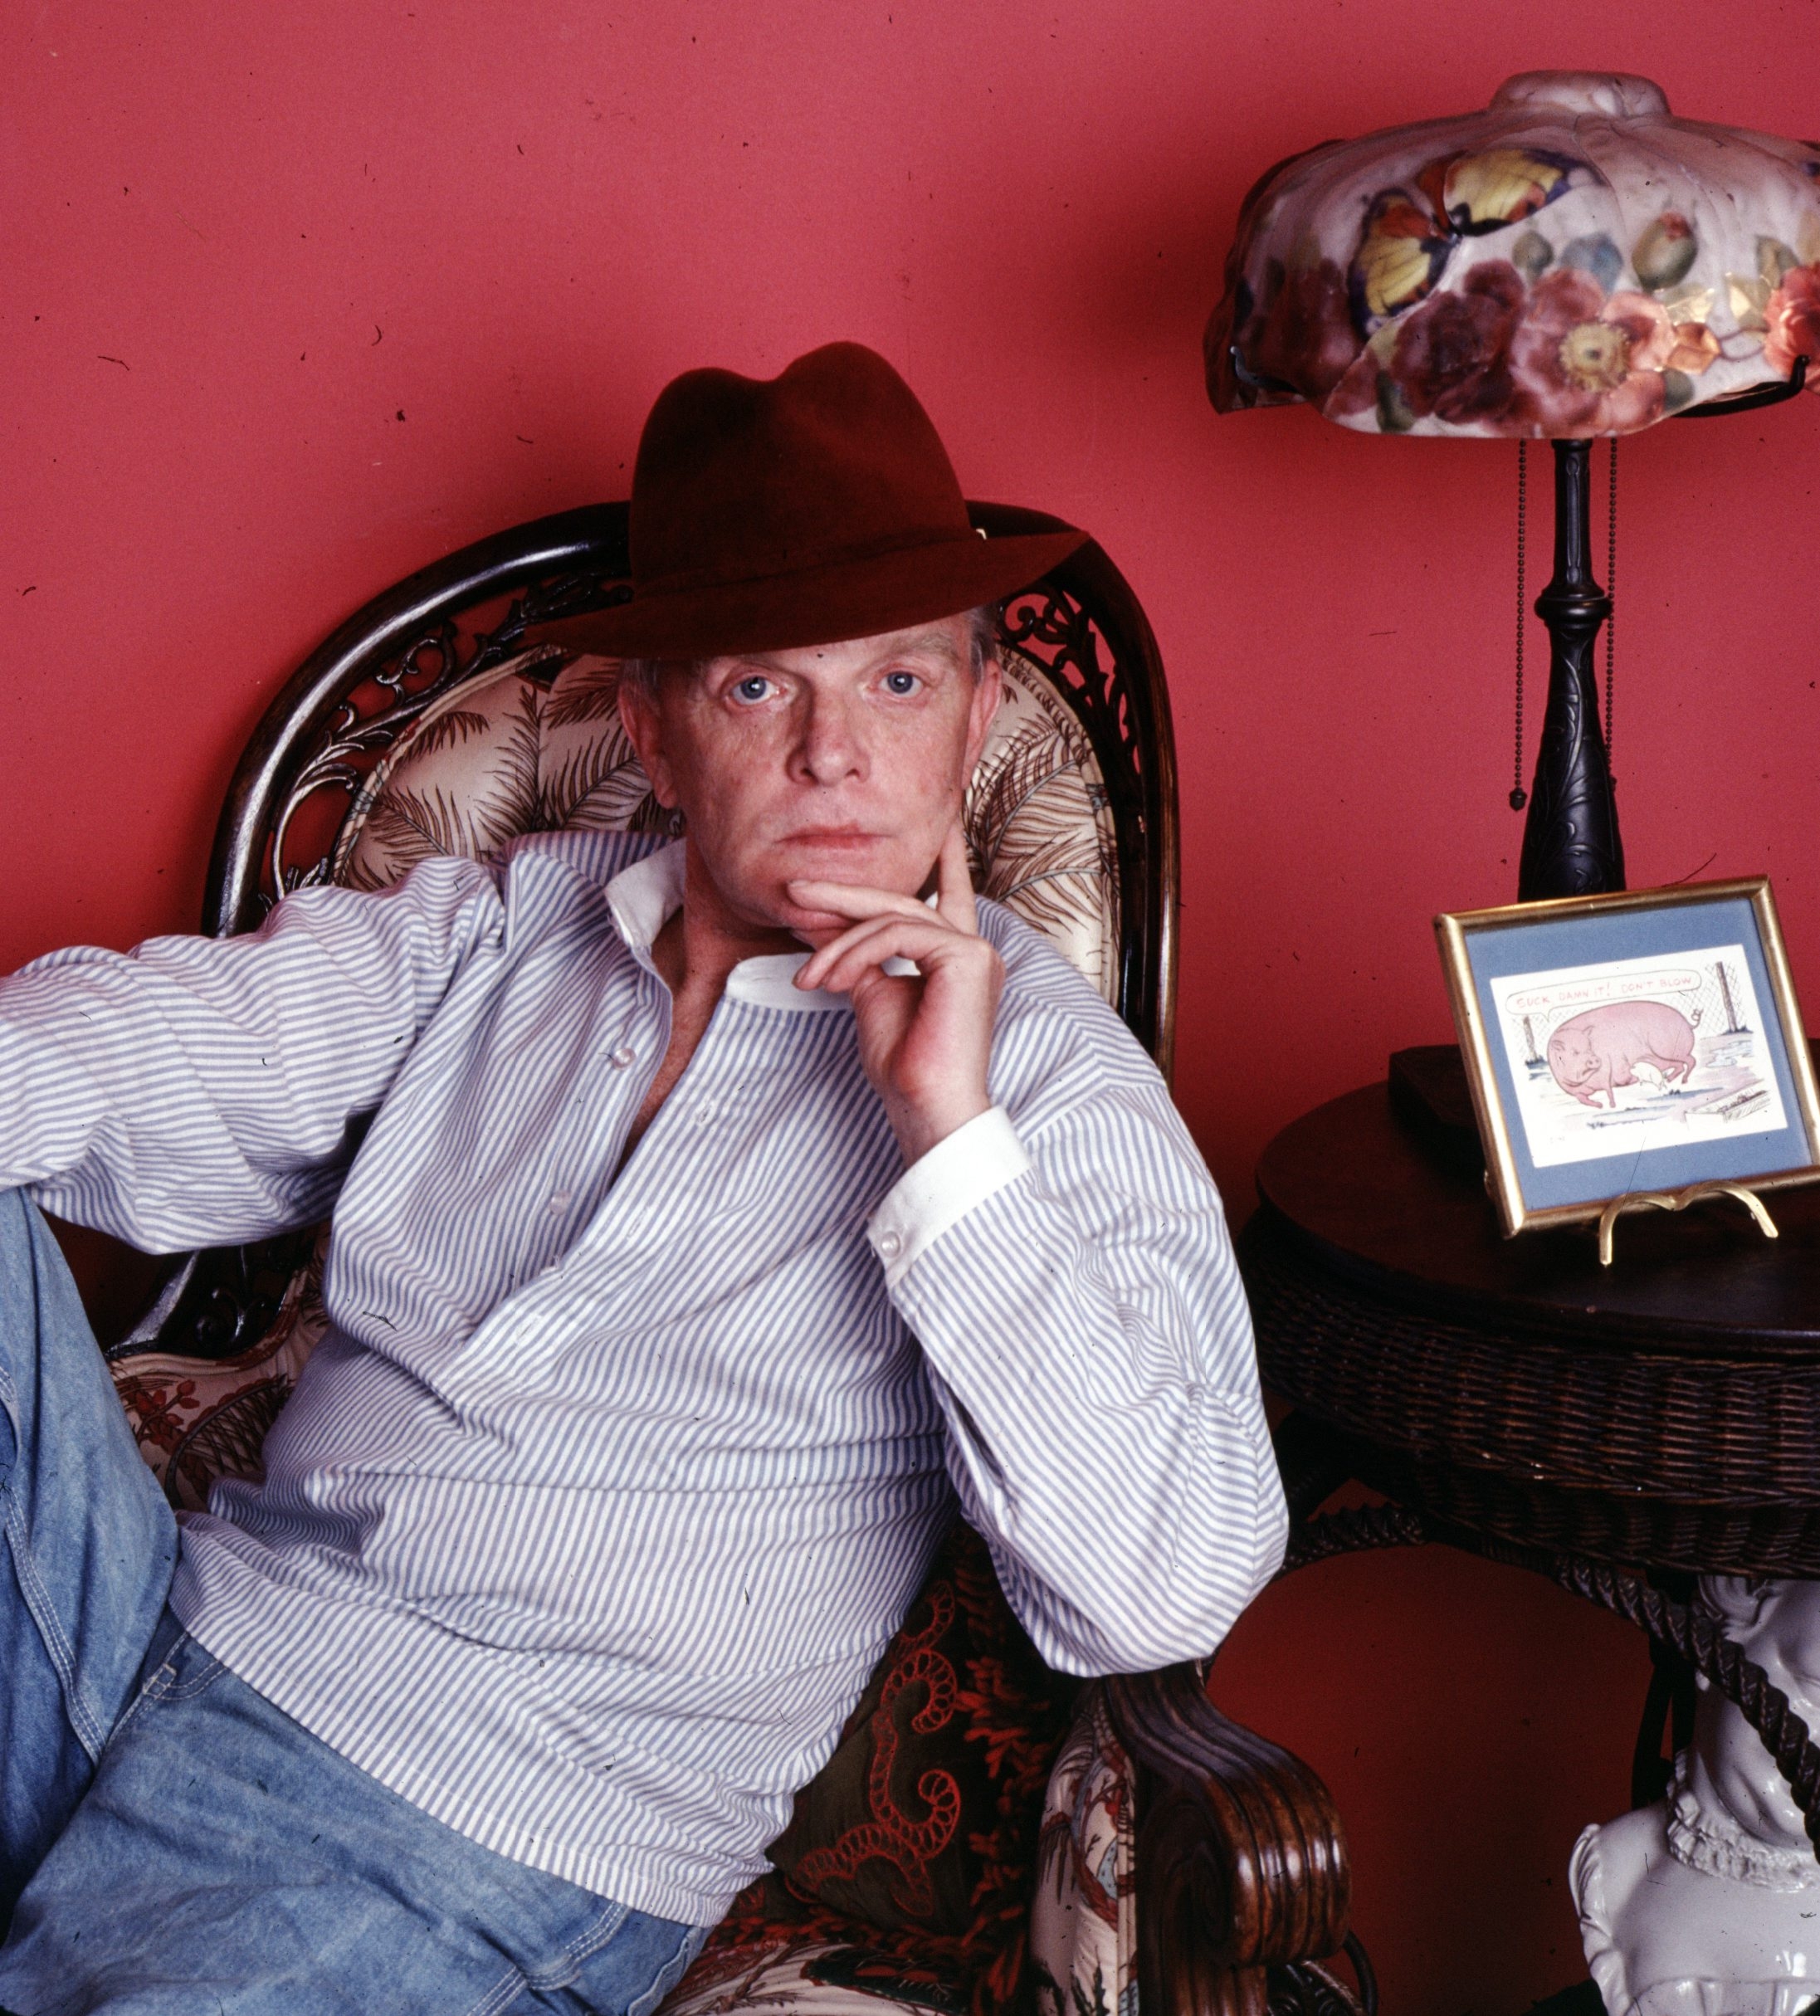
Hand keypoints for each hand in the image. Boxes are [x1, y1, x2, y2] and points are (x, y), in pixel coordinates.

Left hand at [791, 823, 1002, 1164]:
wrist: (926, 1108)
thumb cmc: (903, 1066)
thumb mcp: (873, 996)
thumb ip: (864, 957)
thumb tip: (831, 925)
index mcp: (957, 957)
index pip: (947, 892)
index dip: (943, 852)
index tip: (941, 814)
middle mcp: (973, 948)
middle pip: (901, 901)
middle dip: (843, 895)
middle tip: (793, 890)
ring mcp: (975, 951)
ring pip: (892, 916)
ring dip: (836, 944)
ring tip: (808, 977)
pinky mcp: (965, 958)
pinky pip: (896, 935)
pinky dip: (854, 954)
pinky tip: (831, 983)